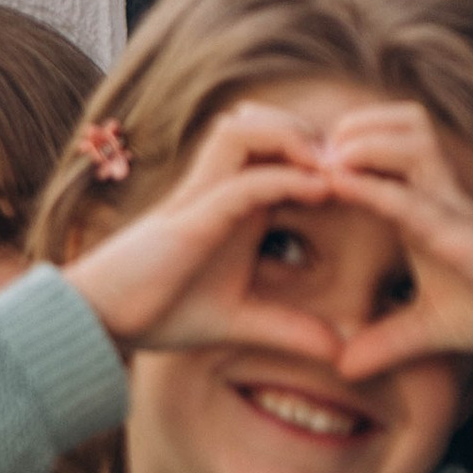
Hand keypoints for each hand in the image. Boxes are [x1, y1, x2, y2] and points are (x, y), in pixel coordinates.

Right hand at [65, 103, 349, 366]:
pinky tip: (321, 190)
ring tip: (336, 168)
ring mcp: (202, 193)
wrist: (102, 320)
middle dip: (315, 132)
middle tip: (359, 163)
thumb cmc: (158, 311)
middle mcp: (218, 185)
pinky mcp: (193, 214)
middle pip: (267, 122)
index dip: (326, 155)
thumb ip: (288, 329)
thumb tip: (338, 350)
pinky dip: (284, 177)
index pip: (282, 152)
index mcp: (234, 202)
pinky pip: (244, 178)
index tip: (370, 180)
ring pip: (248, 128)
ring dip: (295, 139)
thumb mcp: (239, 323)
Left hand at [316, 104, 472, 377]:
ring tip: (318, 154)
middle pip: (395, 126)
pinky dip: (379, 190)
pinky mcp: (469, 236)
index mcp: (425, 209)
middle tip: (298, 142)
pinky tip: (342, 182)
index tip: (284, 155)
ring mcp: (457, 209)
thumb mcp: (433, 331)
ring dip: (363, 141)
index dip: (334, 149)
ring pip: (412, 141)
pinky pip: (420, 200)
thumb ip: (386, 342)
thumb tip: (342, 365)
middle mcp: (440, 196)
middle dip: (345, 125)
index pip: (378, 159)